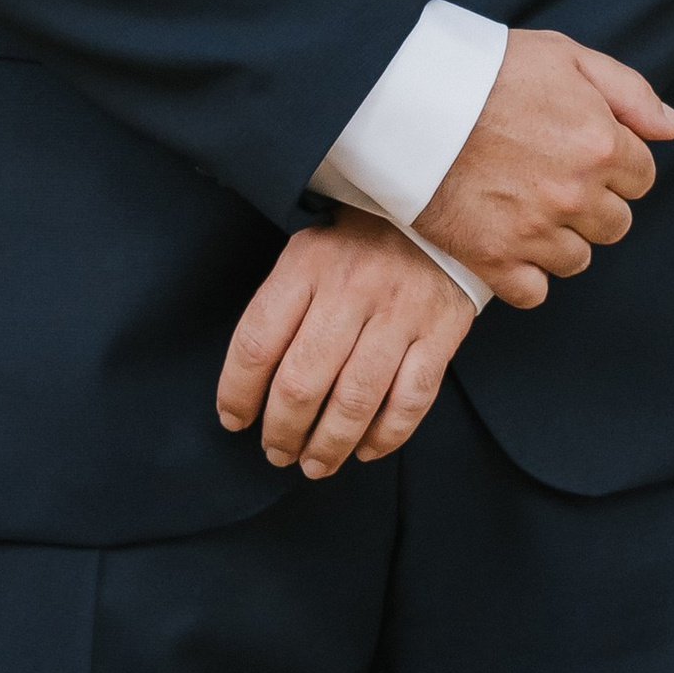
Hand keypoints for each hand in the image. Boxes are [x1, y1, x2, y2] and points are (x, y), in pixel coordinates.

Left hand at [216, 208, 476, 479]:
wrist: (439, 207)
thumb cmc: (358, 239)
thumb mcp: (308, 248)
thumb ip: (281, 304)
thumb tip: (248, 383)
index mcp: (307, 263)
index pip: (257, 342)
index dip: (238, 392)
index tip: (233, 419)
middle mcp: (351, 289)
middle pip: (302, 382)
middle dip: (282, 431)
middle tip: (275, 452)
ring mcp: (399, 313)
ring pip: (354, 401)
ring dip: (328, 446)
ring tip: (314, 465)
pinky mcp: (440, 333)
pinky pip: (410, 401)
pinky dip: (385, 436)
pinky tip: (364, 450)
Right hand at [413, 29, 673, 309]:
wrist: (405, 94)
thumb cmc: (486, 68)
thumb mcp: (566, 55)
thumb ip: (630, 93)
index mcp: (600, 143)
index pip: (641, 178)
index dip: (613, 163)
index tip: (581, 150)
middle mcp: (575, 194)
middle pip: (614, 224)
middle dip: (591, 202)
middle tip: (549, 174)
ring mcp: (534, 231)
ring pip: (577, 258)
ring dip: (559, 237)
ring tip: (524, 203)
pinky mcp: (492, 258)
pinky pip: (533, 291)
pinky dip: (523, 273)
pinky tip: (506, 238)